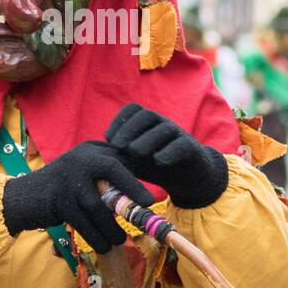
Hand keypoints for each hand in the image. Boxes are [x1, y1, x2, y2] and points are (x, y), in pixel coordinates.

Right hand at [1, 141, 152, 252]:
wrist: (21, 198)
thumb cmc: (59, 188)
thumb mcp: (81, 172)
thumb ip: (104, 174)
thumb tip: (135, 190)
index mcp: (87, 152)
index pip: (115, 162)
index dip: (133, 182)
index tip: (148, 201)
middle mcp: (77, 161)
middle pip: (110, 182)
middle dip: (127, 204)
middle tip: (139, 221)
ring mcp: (67, 181)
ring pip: (97, 208)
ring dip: (110, 228)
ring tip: (118, 240)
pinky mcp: (59, 201)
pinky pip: (83, 223)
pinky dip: (95, 237)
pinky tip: (103, 245)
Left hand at [105, 103, 228, 208]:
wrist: (186, 177)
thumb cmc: (154, 166)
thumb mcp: (133, 160)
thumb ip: (119, 155)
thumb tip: (95, 158)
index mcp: (147, 123)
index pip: (132, 110)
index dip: (119, 121)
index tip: (108, 139)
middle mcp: (162, 124)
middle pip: (146, 115)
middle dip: (130, 129)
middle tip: (118, 146)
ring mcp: (178, 135)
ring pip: (164, 128)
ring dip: (147, 140)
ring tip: (136, 154)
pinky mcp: (191, 149)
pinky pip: (181, 145)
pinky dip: (169, 152)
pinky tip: (159, 161)